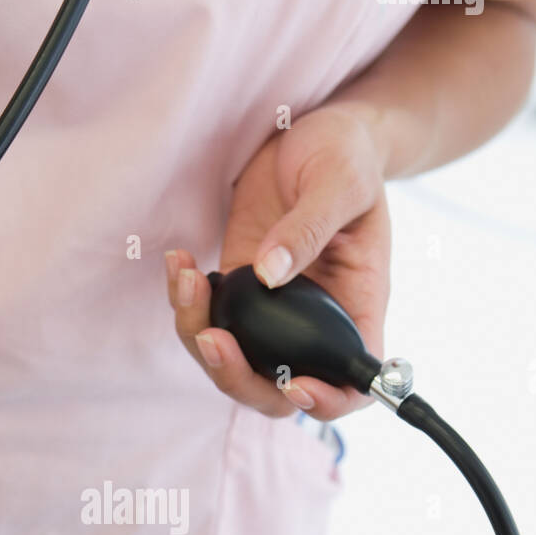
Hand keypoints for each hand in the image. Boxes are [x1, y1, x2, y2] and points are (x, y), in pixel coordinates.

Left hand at [166, 104, 390, 419]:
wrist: (312, 133)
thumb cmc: (345, 154)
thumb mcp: (340, 180)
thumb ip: (308, 228)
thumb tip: (269, 274)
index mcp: (356, 309)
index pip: (352, 386)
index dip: (325, 402)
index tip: (292, 383)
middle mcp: (312, 324)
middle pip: (275, 389)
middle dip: (236, 377)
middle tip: (211, 338)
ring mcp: (272, 313)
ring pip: (231, 361)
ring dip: (198, 333)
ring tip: (186, 277)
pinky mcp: (238, 291)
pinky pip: (206, 320)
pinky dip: (185, 301)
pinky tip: (180, 261)